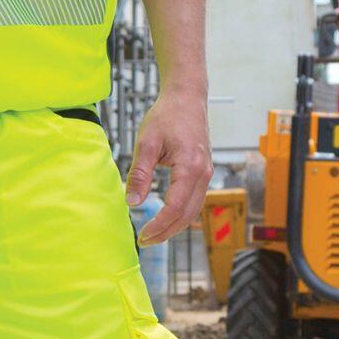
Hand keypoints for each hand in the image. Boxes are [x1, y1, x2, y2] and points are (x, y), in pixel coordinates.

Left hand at [125, 86, 211, 244]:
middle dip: (166, 232)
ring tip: (152, 233)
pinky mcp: (204, 171)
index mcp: (190, 167)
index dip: (159, 226)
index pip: (175, 208)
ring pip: (193, 210)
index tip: (142, 236)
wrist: (186, 96)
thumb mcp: (147, 142)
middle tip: (144, 241)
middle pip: (187, 215)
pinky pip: (194, 199)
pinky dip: (181, 213)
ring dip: (174, 225)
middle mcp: (204, 174)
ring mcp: (206, 173)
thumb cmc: (167, 115)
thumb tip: (131, 202)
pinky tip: (165, 215)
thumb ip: (140, 173)